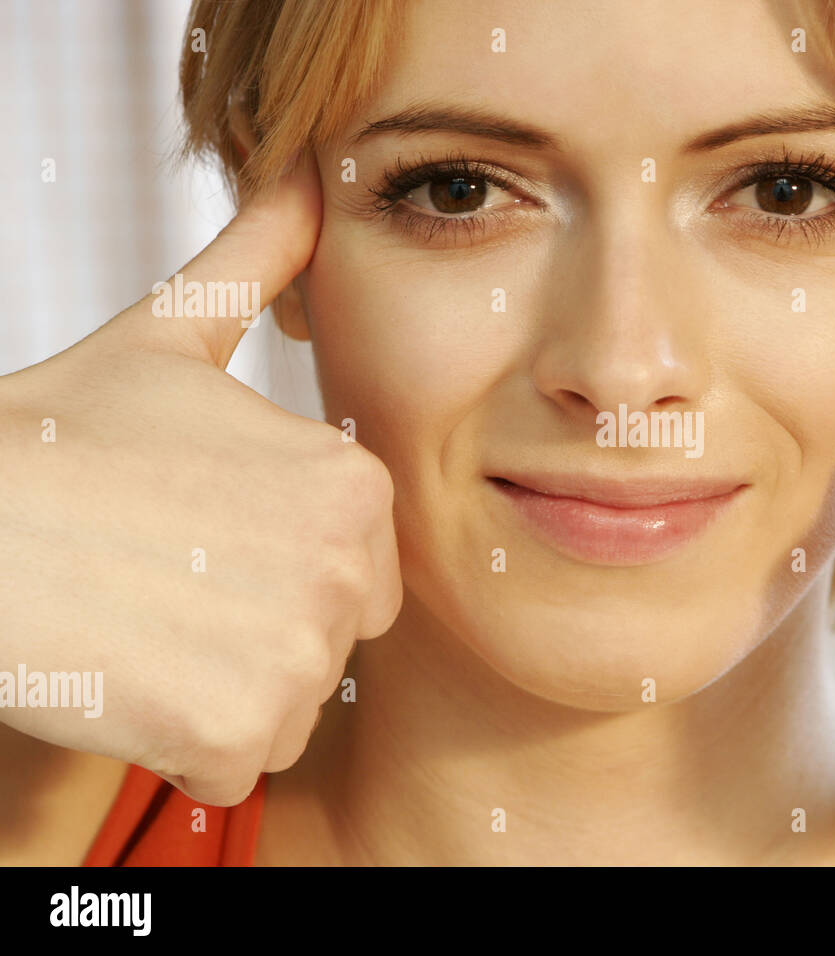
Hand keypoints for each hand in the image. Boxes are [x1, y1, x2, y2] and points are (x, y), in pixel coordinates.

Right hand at [0, 156, 402, 805]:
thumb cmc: (54, 440)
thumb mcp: (167, 337)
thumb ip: (257, 262)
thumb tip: (308, 177)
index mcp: (353, 486)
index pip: (360, 572)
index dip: (276, 569)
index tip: (202, 540)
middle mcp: (347, 568)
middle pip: (330, 643)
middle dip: (260, 633)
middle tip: (167, 584)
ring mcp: (295, 655)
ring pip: (285, 706)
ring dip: (219, 690)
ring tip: (145, 625)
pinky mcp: (235, 732)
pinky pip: (236, 764)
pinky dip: (185, 747)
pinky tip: (132, 681)